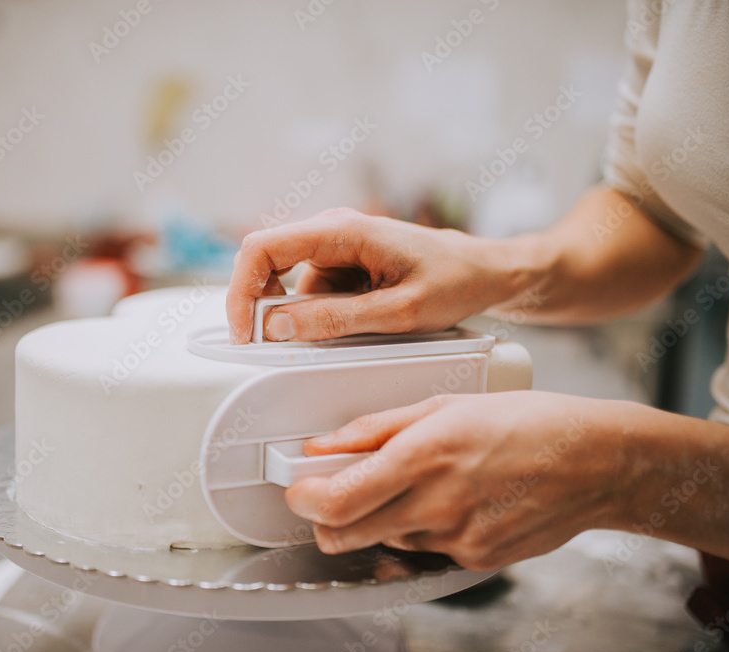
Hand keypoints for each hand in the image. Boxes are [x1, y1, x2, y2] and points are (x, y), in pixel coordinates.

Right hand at [226, 208, 522, 343]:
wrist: (486, 271)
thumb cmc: (455, 280)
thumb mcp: (398, 312)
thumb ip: (336, 320)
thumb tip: (278, 326)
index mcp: (343, 229)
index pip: (262, 248)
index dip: (241, 290)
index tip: (244, 331)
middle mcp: (332, 230)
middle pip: (267, 263)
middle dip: (266, 308)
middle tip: (282, 345)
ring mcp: (336, 246)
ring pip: (290, 285)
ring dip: (303, 316)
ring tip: (356, 330)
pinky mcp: (343, 263)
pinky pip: (312, 292)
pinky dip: (322, 315)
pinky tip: (361, 322)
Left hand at [284, 391, 629, 569]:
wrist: (599, 462)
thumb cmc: (530, 423)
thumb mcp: (446, 406)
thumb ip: (376, 428)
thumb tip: (326, 443)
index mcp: (426, 457)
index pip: (339, 500)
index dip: (305, 499)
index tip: (298, 487)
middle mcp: (438, 504)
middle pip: (347, 535)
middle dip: (326, 518)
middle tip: (332, 493)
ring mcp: (458, 539)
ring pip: (385, 541)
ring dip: (381, 519)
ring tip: (418, 483)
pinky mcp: (476, 559)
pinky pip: (426, 550)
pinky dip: (423, 528)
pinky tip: (453, 500)